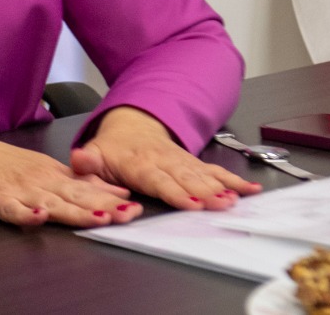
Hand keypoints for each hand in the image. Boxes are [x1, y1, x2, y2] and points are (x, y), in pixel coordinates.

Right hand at [0, 128, 138, 227]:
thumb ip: (79, 184)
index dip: (111, 199)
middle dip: (104, 207)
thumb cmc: (2, 165)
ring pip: (51, 203)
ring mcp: (19, 191)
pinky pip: (13, 210)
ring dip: (75, 211)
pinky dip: (26, 215)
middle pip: (76, 197)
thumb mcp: (45, 170)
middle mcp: (41, 182)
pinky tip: (38, 217)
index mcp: (53, 176)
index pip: (87, 189)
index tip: (136, 206)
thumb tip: (115, 192)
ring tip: (98, 218)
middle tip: (128, 214)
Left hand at [69, 106, 261, 212]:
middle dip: (205, 191)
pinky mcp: (193, 163)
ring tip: (237, 199)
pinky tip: (250, 190)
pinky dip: (234, 180)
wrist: (131, 125)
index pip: (158, 178)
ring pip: (203, 174)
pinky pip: (215, 171)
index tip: (190, 203)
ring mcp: (181, 160)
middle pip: (186, 178)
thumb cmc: (112, 148)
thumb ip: (86, 162)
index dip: (174, 191)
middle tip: (221, 204)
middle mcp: (164, 160)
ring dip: (221, 187)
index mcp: (138, 162)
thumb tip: (79, 160)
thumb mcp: (94, 154)